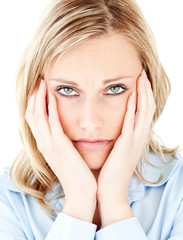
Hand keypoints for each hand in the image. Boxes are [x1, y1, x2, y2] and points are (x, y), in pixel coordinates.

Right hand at [25, 80, 96, 204]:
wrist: (81, 192)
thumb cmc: (76, 173)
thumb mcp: (65, 155)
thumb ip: (61, 143)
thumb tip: (62, 131)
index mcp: (45, 145)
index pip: (34, 119)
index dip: (34, 103)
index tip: (39, 89)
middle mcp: (43, 143)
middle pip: (31, 114)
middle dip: (33, 96)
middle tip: (39, 81)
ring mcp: (50, 144)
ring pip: (38, 116)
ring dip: (39, 98)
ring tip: (42, 83)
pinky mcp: (60, 146)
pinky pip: (52, 123)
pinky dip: (50, 108)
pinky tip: (52, 96)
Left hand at [97, 70, 155, 203]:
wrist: (110, 191)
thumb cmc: (111, 171)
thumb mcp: (118, 151)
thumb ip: (120, 138)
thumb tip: (117, 127)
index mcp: (136, 138)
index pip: (144, 111)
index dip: (144, 95)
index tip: (139, 81)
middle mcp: (139, 138)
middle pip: (148, 108)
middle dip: (146, 90)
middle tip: (143, 73)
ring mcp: (134, 142)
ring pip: (143, 113)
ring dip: (143, 94)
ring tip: (140, 78)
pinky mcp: (126, 146)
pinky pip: (131, 124)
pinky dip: (133, 109)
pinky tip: (131, 96)